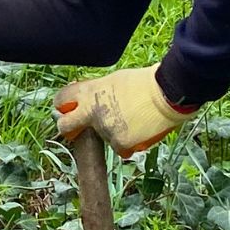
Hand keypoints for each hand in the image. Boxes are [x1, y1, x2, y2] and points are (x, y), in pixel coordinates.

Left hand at [53, 67, 195, 155]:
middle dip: (68, 130)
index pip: (62, 99)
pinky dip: (129, 144)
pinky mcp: (119, 143)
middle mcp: (92, 111)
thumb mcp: (115, 80)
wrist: (167, 93)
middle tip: (76, 132)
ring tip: (134, 120)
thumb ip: (98, 91)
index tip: (66, 110)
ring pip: (103, 137)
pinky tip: (141, 132)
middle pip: (66, 126)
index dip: (63, 106)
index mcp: (90, 91)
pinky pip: (121, 148)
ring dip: (114, 133)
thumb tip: (92, 99)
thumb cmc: (145, 82)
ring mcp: (104, 129)